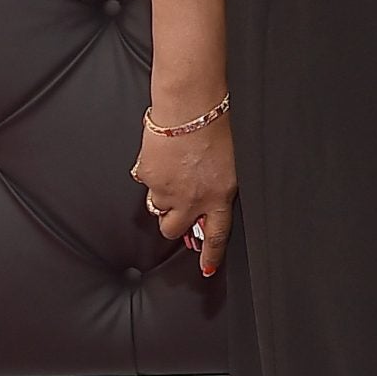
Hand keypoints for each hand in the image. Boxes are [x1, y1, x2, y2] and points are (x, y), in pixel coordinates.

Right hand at [130, 116, 237, 277]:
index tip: (206, 268)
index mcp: (219, 197)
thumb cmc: (217, 128)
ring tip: (172, 169)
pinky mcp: (147, 175)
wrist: (190, 108)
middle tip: (176, 207)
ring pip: (156, 206)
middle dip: (173, 223)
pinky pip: (145, 180)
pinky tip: (161, 155)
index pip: (216, 236)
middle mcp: (191, 200)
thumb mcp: (231, 166)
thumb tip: (208, 205)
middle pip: (173, 230)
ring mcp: (166, 189)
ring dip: (162, 194)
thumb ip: (220, 190)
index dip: (210, 255)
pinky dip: (151, 172)